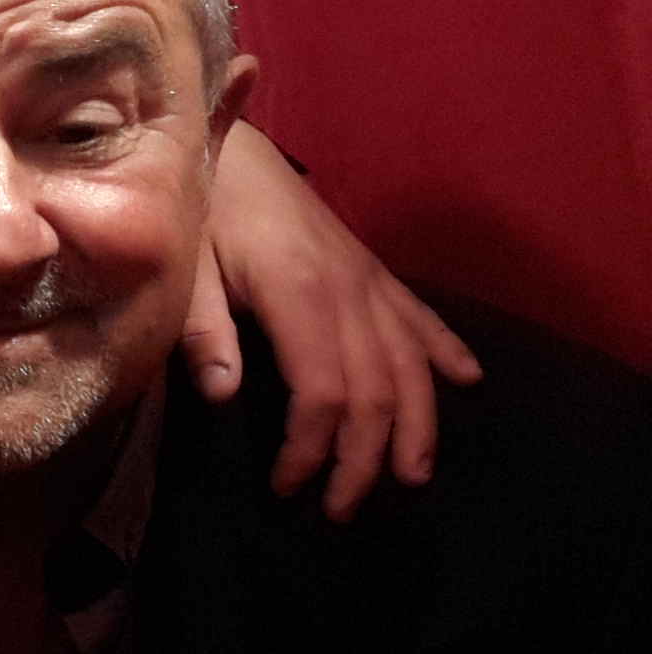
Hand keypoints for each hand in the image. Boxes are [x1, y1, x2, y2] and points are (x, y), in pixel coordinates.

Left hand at [181, 121, 482, 521]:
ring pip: (412, 364)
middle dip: (365, 459)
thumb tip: (223, 395)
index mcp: (299, 294)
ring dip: (417, 425)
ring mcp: (369, 280)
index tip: (287, 487)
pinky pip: (420, 316)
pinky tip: (468, 381)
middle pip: (378, 391)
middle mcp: (350, 292)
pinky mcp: (372, 269)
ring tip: (413, 476)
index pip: (324, 393)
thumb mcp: (186, 269)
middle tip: (341, 509)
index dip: (311, 449)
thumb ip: (204, 331)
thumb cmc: (200, 208)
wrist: (228, 144)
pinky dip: (446, 351)